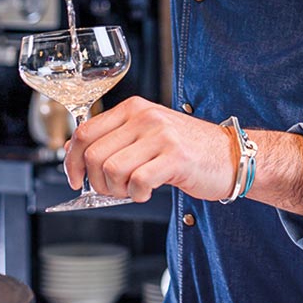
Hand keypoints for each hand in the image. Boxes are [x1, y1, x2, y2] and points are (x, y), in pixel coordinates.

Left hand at [64, 97, 234, 202]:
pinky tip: (148, 191)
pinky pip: (138, 182)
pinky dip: (138, 195)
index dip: (72, 161)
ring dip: (117, 190)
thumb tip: (73, 153)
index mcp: (133, 108)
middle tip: (113, 189)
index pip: (85, 132)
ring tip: (134, 188)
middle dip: (97, 182)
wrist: (230, 155)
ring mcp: (161, 135)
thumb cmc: (186, 149)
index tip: (76, 179)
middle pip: (94, 155)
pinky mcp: (175, 157)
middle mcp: (145, 116)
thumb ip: (113, 139)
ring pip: (112, 170)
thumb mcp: (146, 134)